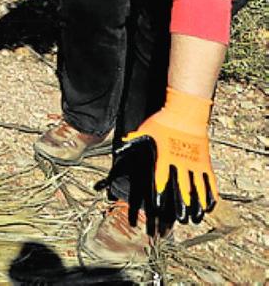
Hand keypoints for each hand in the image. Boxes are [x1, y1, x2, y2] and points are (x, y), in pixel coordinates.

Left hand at [116, 88, 216, 223]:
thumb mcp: (146, 130)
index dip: (159, 192)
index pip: (161, 178)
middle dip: (181, 205)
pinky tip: (210, 204)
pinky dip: (210, 193)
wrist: (186, 113)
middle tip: (181, 219)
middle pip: (181, 187)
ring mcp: (194, 163)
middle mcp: (181, 162)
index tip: (158, 205)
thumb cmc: (164, 120)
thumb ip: (135, 139)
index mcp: (165, 157)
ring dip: (197, 204)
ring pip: (197, 187)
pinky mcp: (205, 161)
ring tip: (196, 217)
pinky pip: (209, 181)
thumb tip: (122, 144)